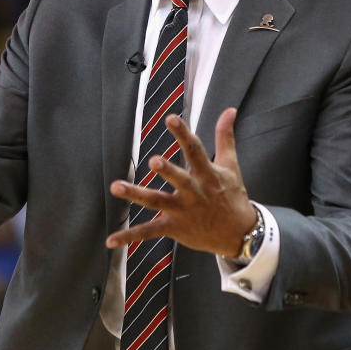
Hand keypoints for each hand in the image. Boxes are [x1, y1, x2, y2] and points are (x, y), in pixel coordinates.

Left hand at [106, 108, 257, 256]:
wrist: (239, 235)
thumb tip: (229, 110)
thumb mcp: (231, 166)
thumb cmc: (232, 196)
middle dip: (167, 170)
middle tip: (153, 160)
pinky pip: (149, 232)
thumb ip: (224, 137)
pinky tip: (110, 240)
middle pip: (179, 179)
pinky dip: (129, 236)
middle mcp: (195, 193)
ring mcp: (183, 211)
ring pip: (157, 202)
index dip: (183, 134)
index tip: (170, 118)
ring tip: (116, 187)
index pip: (195, 151)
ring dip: (136, 195)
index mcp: (208, 175)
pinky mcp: (174, 228)